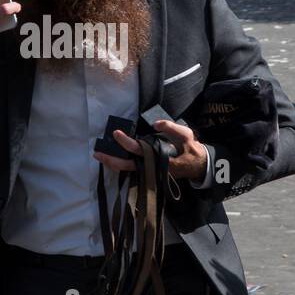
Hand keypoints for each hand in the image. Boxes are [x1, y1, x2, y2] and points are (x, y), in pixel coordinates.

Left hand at [92, 119, 207, 180]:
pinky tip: (113, 158)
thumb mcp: (186, 135)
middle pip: (127, 166)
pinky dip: (121, 163)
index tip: (116, 133)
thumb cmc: (192, 150)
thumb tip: (155, 123)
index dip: (125, 142)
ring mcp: (151, 171)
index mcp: (160, 158)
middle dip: (111, 161)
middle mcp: (153, 167)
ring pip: (128, 170)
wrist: (198, 166)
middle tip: (97, 154)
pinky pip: (133, 168)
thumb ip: (171, 128)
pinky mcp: (151, 171)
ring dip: (114, 163)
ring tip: (101, 156)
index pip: (138, 150)